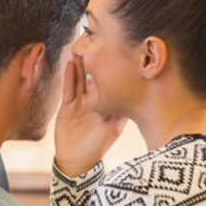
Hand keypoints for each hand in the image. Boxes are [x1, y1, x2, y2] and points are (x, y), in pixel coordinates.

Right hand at [54, 56, 126, 176]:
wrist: (76, 161)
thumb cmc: (97, 147)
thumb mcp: (114, 130)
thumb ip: (122, 115)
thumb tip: (137, 100)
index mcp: (108, 105)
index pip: (112, 84)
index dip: (115, 70)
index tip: (120, 53)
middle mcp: (94, 101)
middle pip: (96, 78)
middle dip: (98, 63)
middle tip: (100, 45)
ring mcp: (80, 103)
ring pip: (82, 80)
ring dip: (82, 65)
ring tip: (83, 49)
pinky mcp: (67, 106)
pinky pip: (69, 89)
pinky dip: (70, 77)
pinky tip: (71, 64)